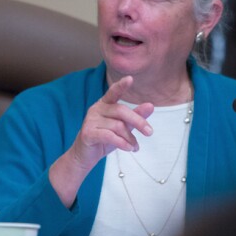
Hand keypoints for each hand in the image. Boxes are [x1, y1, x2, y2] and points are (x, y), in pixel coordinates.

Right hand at [49, 76, 153, 207]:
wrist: (85, 157)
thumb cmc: (104, 139)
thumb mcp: (122, 127)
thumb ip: (135, 116)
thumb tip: (151, 105)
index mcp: (104, 104)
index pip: (113, 92)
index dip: (121, 86)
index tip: (130, 79)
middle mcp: (96, 109)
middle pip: (121, 110)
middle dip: (138, 121)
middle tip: (150, 132)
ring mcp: (90, 120)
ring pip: (117, 126)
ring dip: (130, 138)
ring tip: (135, 147)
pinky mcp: (87, 133)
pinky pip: (109, 136)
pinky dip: (122, 143)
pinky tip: (129, 149)